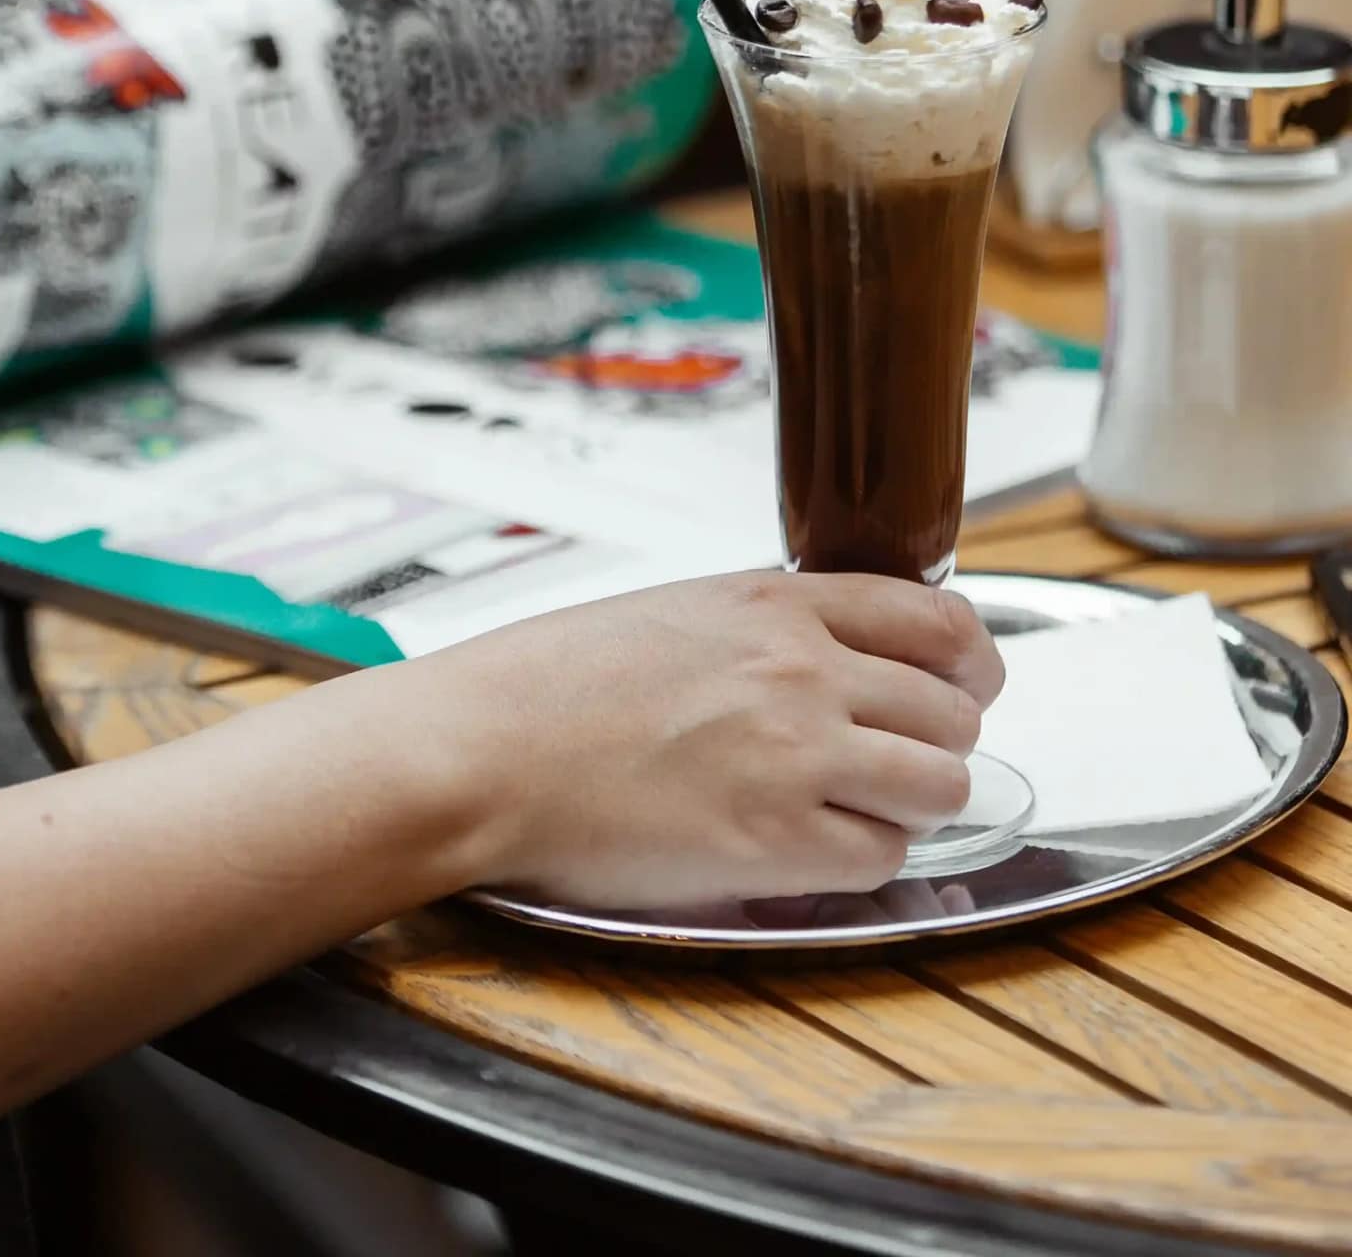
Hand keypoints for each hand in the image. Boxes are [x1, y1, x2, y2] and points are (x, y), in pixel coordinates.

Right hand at [409, 571, 1002, 910]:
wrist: (489, 745)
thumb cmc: (556, 682)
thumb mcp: (679, 611)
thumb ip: (772, 627)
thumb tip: (846, 659)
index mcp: (776, 603)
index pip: (938, 618)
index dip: (971, 660)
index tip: (968, 683)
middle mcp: (801, 670)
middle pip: (952, 709)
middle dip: (937, 739)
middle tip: (895, 760)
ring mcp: (796, 756)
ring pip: (939, 786)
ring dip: (911, 803)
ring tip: (853, 808)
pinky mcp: (776, 843)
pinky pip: (882, 856)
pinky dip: (862, 858)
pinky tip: (809, 847)